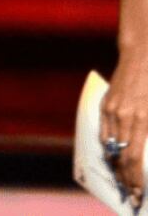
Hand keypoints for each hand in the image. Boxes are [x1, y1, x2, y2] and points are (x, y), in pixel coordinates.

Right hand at [103, 47, 147, 206]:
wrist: (143, 56)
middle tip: (130, 191)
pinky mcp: (106, 103)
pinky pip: (104, 131)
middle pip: (122, 154)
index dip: (135, 177)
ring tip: (122, 178)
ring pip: (110, 144)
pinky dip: (108, 145)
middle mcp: (126, 115)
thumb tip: (146, 151)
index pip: (135, 157)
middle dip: (126, 176)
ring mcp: (113, 109)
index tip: (137, 191)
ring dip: (116, 164)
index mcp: (144, 118)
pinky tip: (114, 154)